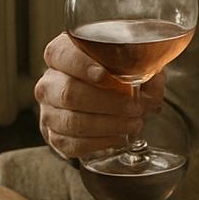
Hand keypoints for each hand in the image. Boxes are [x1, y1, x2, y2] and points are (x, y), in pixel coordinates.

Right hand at [35, 32, 163, 160]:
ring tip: (134, 124)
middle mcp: (49, 82)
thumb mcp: (131, 61)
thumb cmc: (116, 72)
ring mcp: (48, 112)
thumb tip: (150, 94)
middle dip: (107, 102)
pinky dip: (100, 143)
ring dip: (108, 125)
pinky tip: (120, 137)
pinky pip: (72, 145)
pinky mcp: (54, 136)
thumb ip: (143, 69)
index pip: (61, 54)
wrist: (103, 95)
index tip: (105, 75)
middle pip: (68, 93)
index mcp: (61, 54)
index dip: (81, 65)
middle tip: (135, 107)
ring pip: (71, 121)